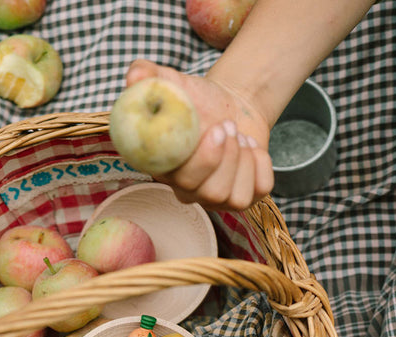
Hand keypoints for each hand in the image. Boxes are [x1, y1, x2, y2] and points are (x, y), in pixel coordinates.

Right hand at [125, 59, 273, 210]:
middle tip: (228, 126)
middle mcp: (189, 190)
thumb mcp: (173, 84)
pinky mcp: (245, 197)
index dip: (202, 162)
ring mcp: (218, 199)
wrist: (229, 107)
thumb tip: (134, 77)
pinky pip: (260, 190)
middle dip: (227, 158)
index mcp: (167, 169)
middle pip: (210, 194)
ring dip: (244, 160)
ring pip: (236, 197)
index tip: (214, 129)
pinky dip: (262, 163)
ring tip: (238, 134)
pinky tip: (251, 148)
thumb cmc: (198, 101)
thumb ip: (149, 78)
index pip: (180, 182)